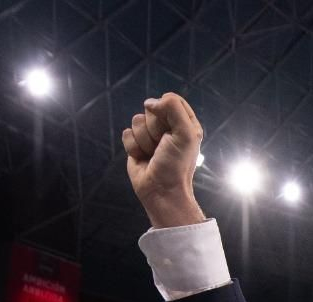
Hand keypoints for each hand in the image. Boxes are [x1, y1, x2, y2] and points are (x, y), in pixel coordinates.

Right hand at [122, 93, 206, 228]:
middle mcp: (168, 128)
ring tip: (153, 154)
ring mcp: (150, 136)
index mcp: (185, 123)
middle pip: (151, 109)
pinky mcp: (136, 145)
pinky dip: (133, 147)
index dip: (166, 110)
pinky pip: (127, 133)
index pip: (171, 99)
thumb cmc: (176, 164)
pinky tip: (143, 158)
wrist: (161, 191)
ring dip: (144, 140)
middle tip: (163, 146)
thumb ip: (172, 108)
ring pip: (137, 121)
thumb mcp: (185, 133)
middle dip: (154, 128)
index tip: (170, 128)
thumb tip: (149, 103)